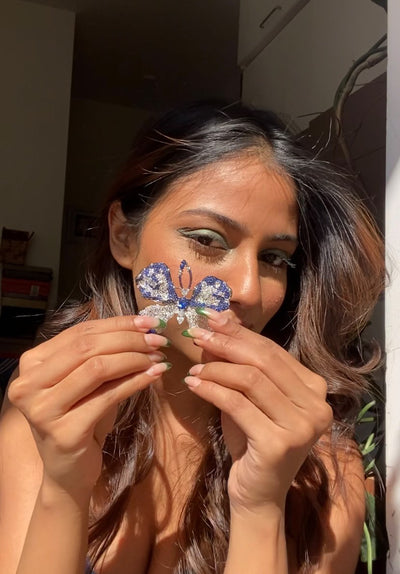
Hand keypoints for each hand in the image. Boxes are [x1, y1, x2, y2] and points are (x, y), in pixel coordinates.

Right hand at [8, 315, 169, 494]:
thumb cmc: (79, 419)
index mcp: (31, 364)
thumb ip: (101, 353)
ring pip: (98, 368)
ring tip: (158, 358)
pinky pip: (108, 396)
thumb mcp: (86, 381)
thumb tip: (142, 328)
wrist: (67, 472)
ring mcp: (42, 410)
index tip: (148, 323)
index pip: (79, 333)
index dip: (117, 324)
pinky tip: (153, 376)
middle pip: (87, 348)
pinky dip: (136, 382)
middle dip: (129, 339)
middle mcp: (28, 384)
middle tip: (158, 341)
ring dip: (135, 359)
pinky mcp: (64, 432)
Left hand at [184, 311, 332, 511]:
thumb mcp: (247, 397)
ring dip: (216, 369)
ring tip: (194, 367)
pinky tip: (194, 384)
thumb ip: (238, 365)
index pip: (273, 351)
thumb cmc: (252, 441)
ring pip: (251, 380)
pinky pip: (238, 405)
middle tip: (198, 334)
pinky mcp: (281, 443)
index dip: (240, 333)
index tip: (211, 319)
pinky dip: (212, 390)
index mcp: (315, 389)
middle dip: (227, 343)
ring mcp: (303, 426)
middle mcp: (317, 405)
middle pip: (264, 361)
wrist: (258, 493)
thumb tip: (216, 326)